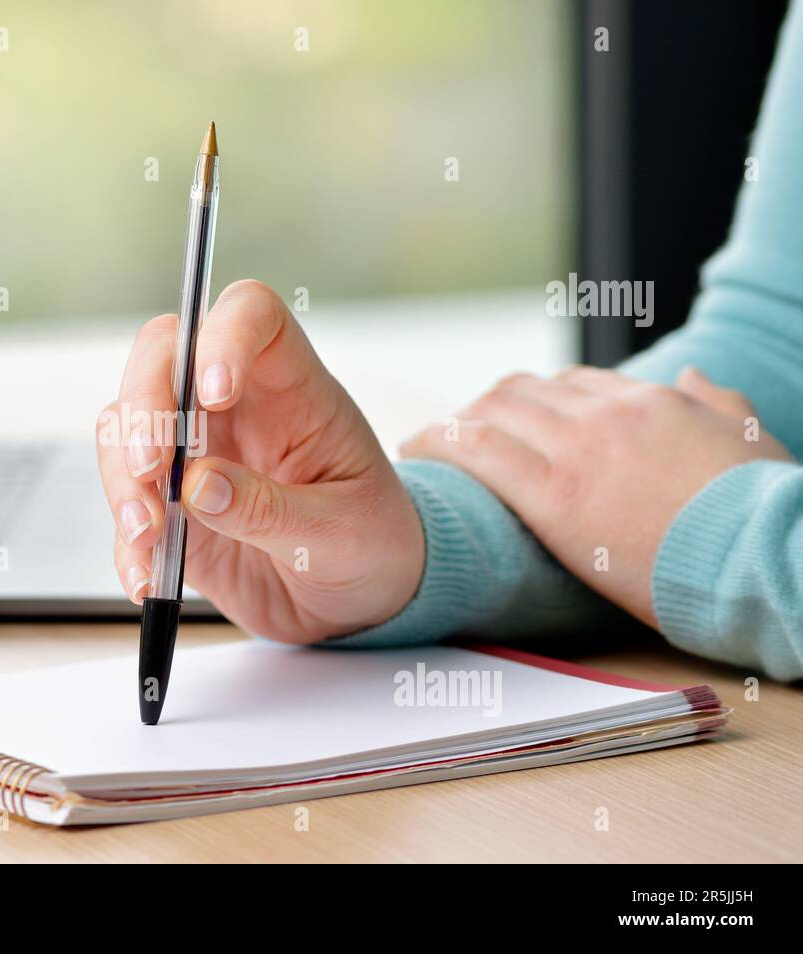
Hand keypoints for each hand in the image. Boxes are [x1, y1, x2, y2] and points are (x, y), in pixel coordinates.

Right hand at [96, 280, 423, 642]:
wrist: (361, 598)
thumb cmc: (372, 542)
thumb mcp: (340, 533)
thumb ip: (269, 508)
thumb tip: (196, 485)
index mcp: (294, 389)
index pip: (252, 316)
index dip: (224, 334)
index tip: (213, 393)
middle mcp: (234, 407)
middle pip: (164, 356)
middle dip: (144, 407)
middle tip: (150, 470)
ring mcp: (195, 452)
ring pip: (127, 424)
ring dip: (122, 476)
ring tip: (148, 535)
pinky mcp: (170, 504)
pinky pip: (126, 503)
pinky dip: (126, 542)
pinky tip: (148, 577)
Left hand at [401, 365, 793, 626]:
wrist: (770, 556)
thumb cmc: (764, 512)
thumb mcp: (750, 438)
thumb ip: (715, 402)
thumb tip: (689, 377)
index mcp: (652, 402)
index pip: (572, 385)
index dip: (532, 402)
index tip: (510, 420)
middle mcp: (609, 415)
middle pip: (522, 392)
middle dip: (483, 410)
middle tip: (456, 434)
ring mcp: (581, 451)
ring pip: (494, 413)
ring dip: (454, 424)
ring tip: (426, 445)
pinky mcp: (558, 498)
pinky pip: (481, 452)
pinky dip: (440, 443)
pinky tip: (416, 450)